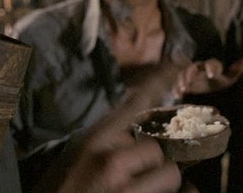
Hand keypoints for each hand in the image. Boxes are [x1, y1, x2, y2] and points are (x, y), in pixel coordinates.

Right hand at [41, 63, 183, 192]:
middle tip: (140, 173)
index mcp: (94, 141)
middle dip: (156, 162)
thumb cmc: (60, 190)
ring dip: (164, 184)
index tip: (182, 62)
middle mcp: (111, 161)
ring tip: (141, 190)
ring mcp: (124, 190)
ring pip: (171, 175)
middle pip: (159, 147)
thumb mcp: (77, 156)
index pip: (135, 102)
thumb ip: (109, 142)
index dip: (162, 79)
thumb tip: (144, 133)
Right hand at [175, 57, 242, 95]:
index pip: (211, 63)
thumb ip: (236, 70)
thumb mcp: (230, 78)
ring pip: (183, 74)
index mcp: (212, 67)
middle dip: (190, 73)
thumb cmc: (220, 83)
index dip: (211, 68)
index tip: (212, 75)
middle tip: (189, 81)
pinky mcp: (183, 84)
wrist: (209, 91)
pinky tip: (177, 96)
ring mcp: (190, 76)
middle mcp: (200, 69)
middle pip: (193, 67)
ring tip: (183, 89)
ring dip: (182, 80)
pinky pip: (177, 84)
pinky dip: (176, 89)